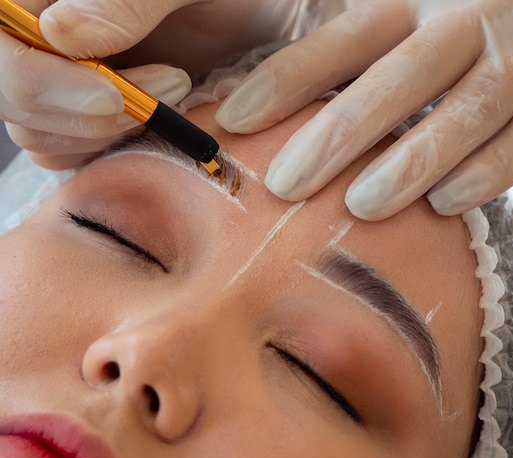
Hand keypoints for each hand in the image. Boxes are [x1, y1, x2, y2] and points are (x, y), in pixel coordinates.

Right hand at [0, 0, 309, 168]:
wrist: (255, 13)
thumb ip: (125, 0)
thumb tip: (58, 32)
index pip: (1, 48)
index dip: (35, 80)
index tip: (112, 95)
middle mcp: (42, 39)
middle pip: (14, 100)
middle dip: (87, 113)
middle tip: (172, 82)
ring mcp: (62, 81)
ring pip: (40, 135)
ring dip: (107, 132)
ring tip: (178, 87)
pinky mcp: (89, 116)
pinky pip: (71, 155)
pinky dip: (112, 151)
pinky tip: (161, 120)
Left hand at [216, 0, 512, 218]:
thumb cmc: (475, 30)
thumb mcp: (416, 23)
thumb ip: (357, 57)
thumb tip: (274, 102)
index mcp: (416, 1)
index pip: (342, 40)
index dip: (287, 80)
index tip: (233, 120)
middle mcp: (468, 21)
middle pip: (398, 77)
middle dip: (338, 133)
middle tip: (283, 185)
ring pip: (466, 110)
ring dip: (413, 159)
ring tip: (361, 206)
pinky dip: (487, 173)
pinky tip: (445, 205)